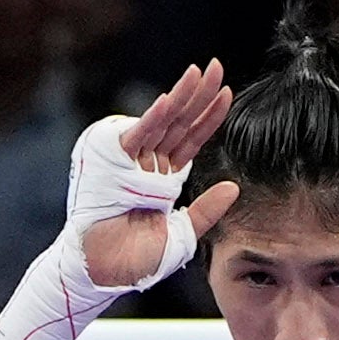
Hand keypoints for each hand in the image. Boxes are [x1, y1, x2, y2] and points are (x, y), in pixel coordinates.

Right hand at [80, 59, 239, 291]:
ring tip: (200, 72)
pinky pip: (138, 136)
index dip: (209, 118)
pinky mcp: (112, 162)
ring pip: (162, 123)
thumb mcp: (182, 237)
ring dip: (181, 96)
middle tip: (216, 66)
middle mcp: (148, 164)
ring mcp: (131, 161)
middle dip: (198, 95)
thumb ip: (206, 212)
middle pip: (180, 123)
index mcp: (164, 179)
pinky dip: (153, 118)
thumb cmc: (136, 261)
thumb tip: (233, 188)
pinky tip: (171, 99)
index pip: (191, 141)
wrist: (105, 273)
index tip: (227, 93)